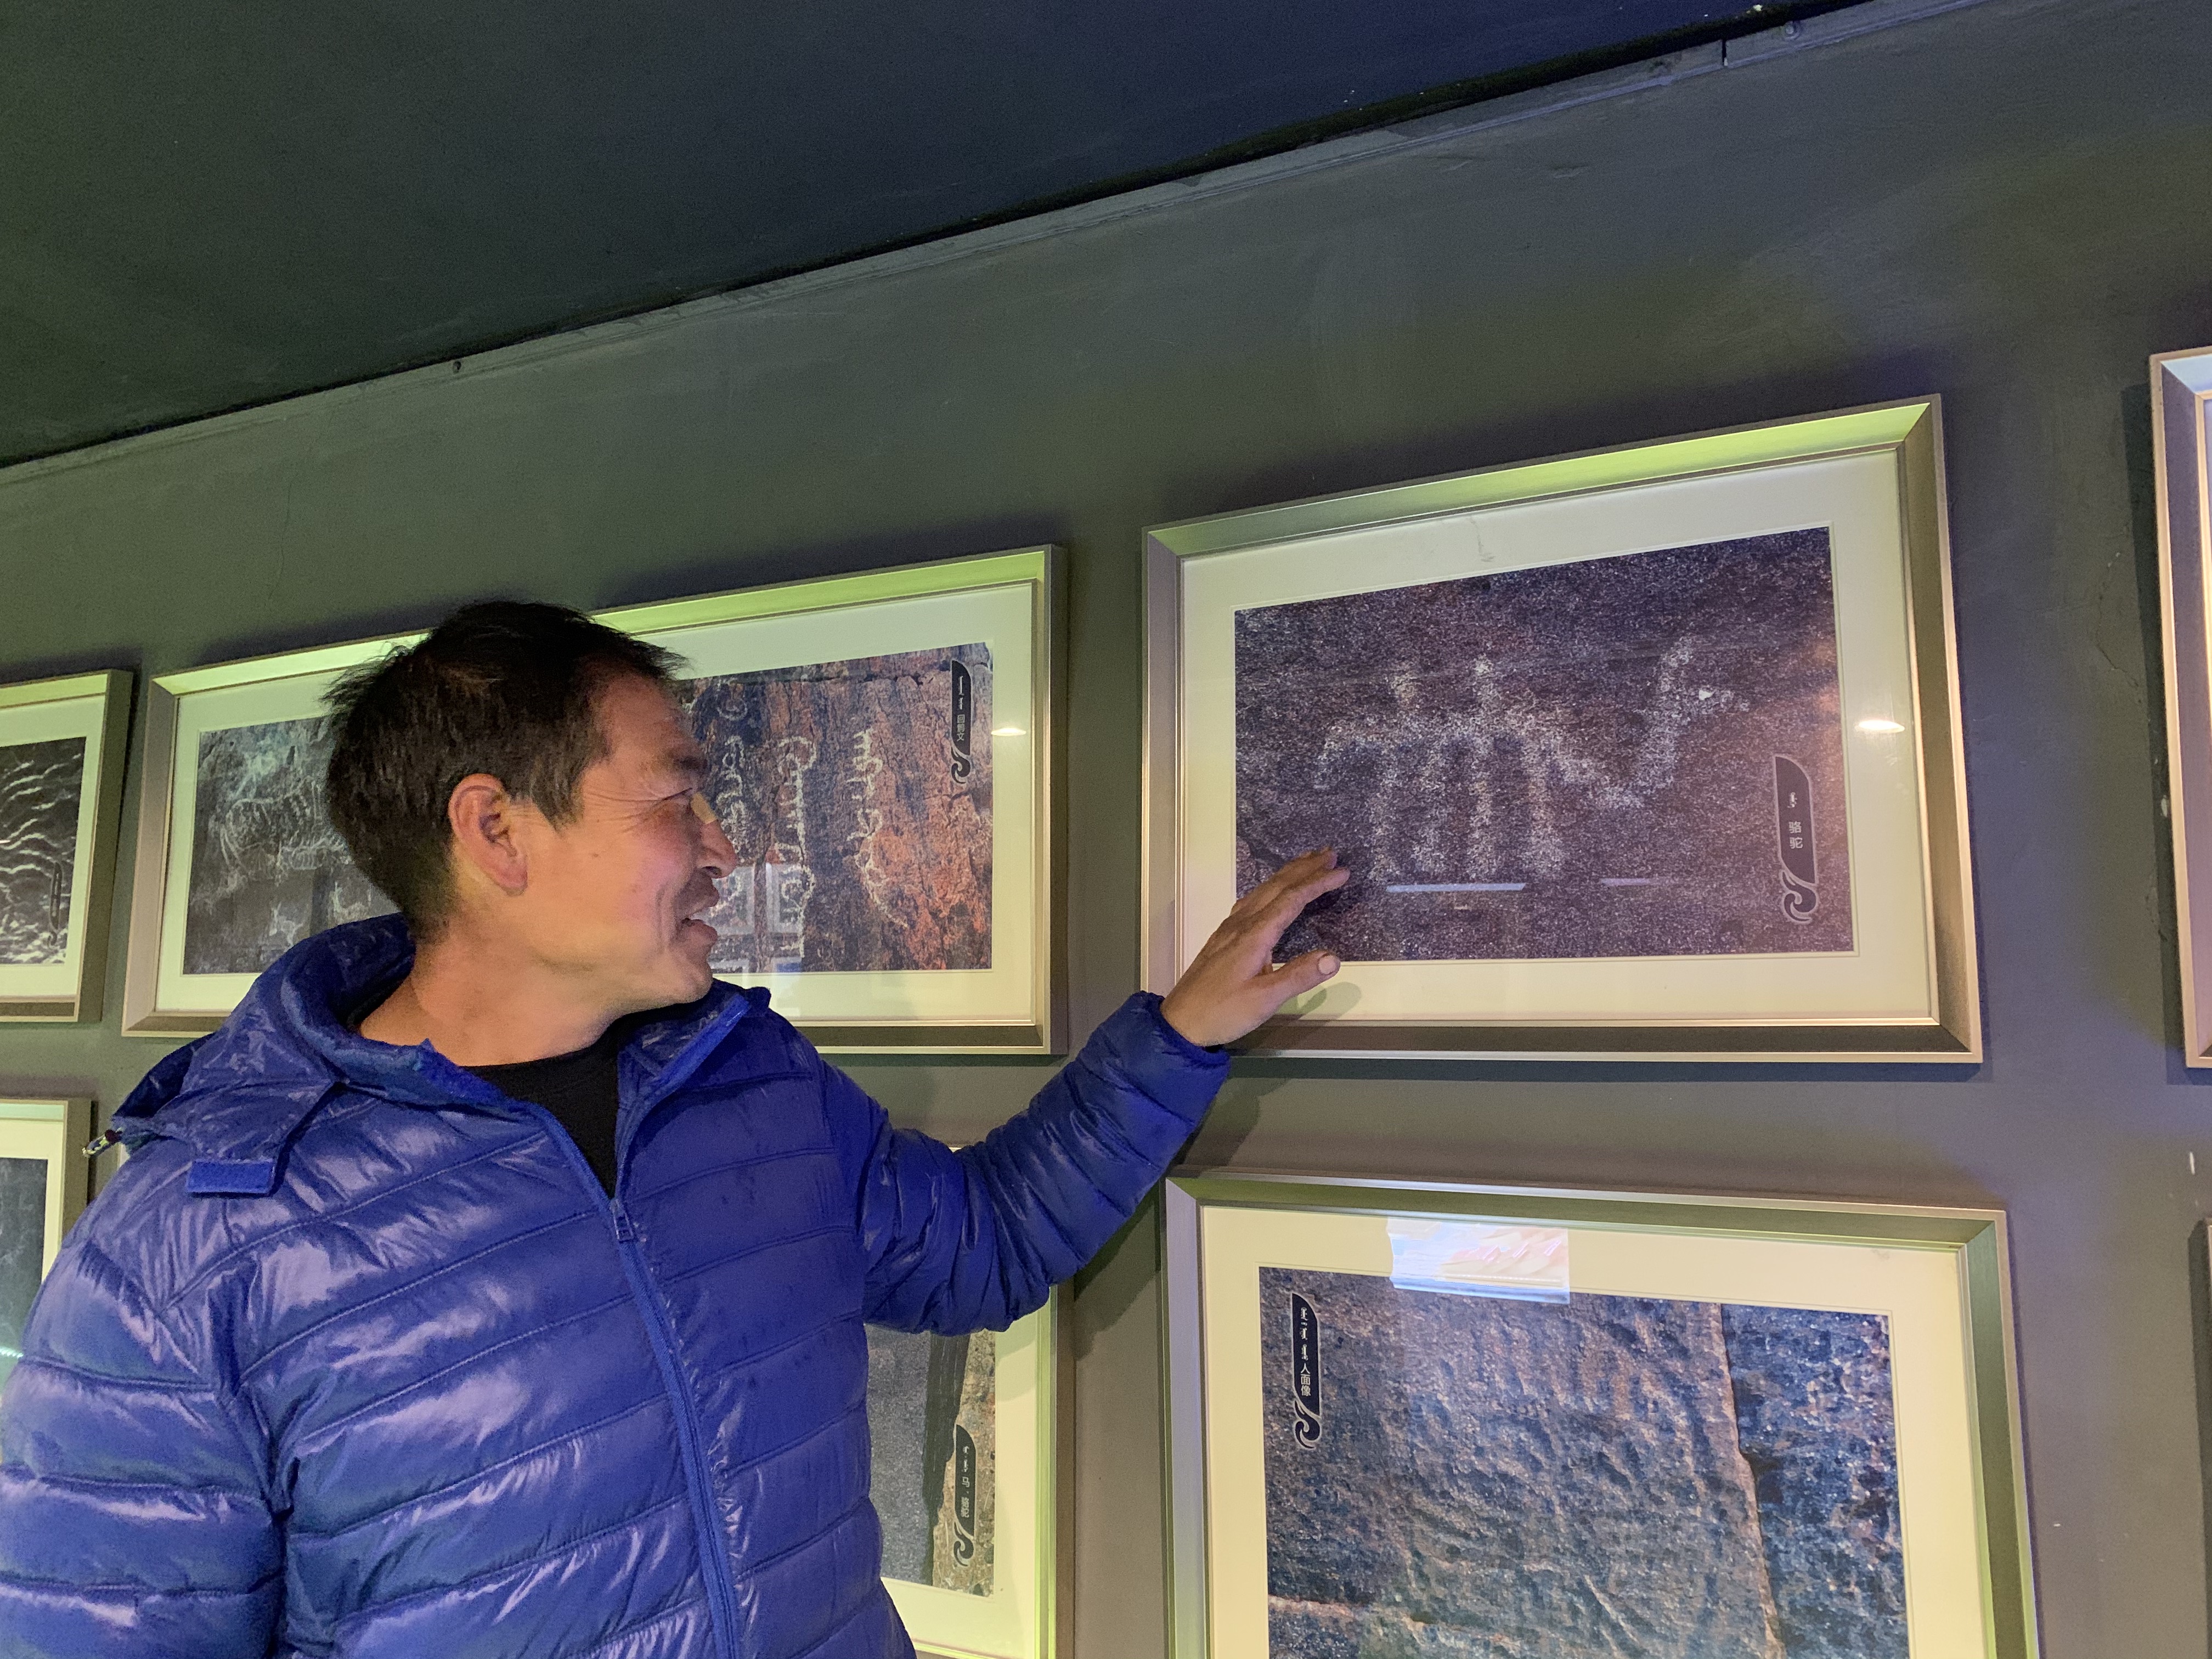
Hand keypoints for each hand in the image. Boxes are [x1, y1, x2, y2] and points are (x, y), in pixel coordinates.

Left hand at [1160, 850, 1350, 1048]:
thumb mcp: (1265, 1000)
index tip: (1343, 872)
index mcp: (1254, 935)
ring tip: (1306, 862)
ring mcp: (1229, 929)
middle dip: (1304, 868)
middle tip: (1330, 854)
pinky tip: (1270, 892)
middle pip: (1276, 886)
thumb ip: (1299, 976)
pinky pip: (1250, 901)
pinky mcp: (1223, 938)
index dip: (1318, 883)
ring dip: (1286, 874)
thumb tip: (1334, 957)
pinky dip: (1269, 888)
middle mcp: (1241, 924)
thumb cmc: (1223, 1012)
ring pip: (1261, 891)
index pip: (1291, 899)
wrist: (1181, 1022)